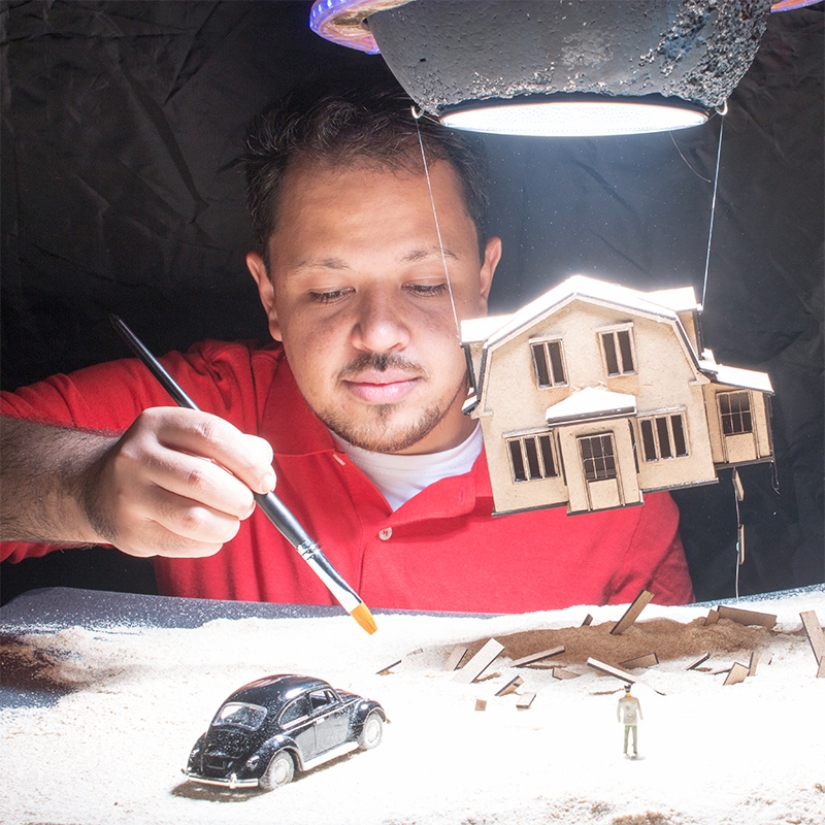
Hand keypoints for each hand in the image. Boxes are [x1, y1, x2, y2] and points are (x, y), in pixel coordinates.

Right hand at [82, 407, 274, 557]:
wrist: (100, 489)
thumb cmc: (165, 462)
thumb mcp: (190, 440)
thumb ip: (233, 445)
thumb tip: (263, 465)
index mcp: (157, 423)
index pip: (212, 434)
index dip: (248, 460)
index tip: (265, 481)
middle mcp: (136, 456)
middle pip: (203, 479)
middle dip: (239, 498)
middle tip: (247, 504)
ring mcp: (128, 495)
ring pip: (194, 518)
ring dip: (227, 525)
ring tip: (230, 520)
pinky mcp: (129, 531)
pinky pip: (184, 544)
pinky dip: (210, 542)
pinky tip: (210, 533)